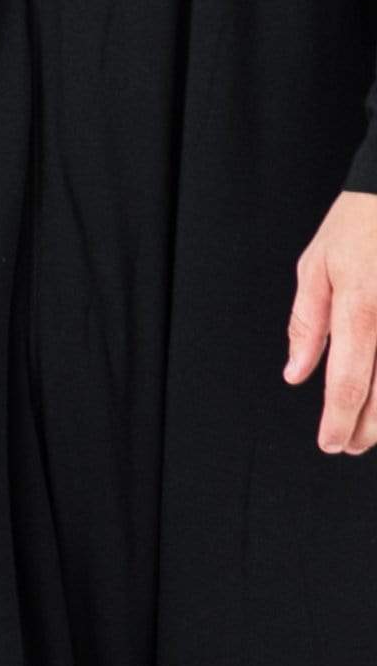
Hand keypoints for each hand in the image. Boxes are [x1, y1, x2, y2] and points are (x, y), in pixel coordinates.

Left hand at [285, 190, 376, 453]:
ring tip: (373, 432)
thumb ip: (308, 323)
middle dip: (369, 428)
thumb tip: (296, 376)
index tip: (331, 445)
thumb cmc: (362, 219)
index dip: (339, 421)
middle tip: (351, 446)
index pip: (348, 382)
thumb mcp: (318, 264)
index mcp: (362, 306)